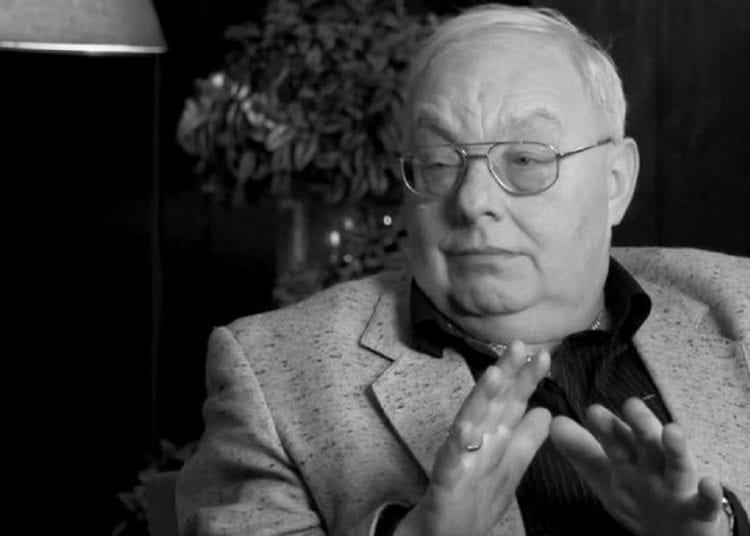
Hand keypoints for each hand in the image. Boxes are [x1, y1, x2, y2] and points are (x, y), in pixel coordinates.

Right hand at [395, 341, 551, 535]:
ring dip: (481, 397)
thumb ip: (526, 439)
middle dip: (505, 373)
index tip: (543, 355)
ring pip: (470, 420)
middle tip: (518, 346)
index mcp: (494, 436)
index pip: (512, 401)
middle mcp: (477, 438)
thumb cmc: (477, 496)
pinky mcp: (447, 476)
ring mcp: (460, 454)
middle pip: (492, 401)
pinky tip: (465, 427)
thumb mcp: (510, 467)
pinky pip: (452, 458)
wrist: (448, 533)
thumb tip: (545, 410)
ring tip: (494, 374)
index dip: (526, 378)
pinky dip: (457, 442)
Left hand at [550, 397, 727, 535]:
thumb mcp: (607, 475)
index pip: (617, 438)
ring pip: (677, 465)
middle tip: (630, 404)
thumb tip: (552, 422)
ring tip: (672, 430)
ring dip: (675, 448)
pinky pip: (705, 503)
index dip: (606, 426)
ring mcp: (677, 486)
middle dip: (640, 424)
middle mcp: (654, 466)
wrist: (675, 532)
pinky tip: (709, 482)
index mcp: (630, 457)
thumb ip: (581, 450)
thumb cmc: (639, 494)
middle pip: (646, 443)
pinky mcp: (699, 510)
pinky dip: (709, 494)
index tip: (593, 410)